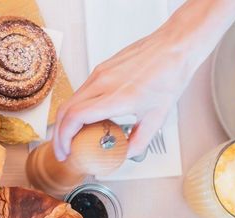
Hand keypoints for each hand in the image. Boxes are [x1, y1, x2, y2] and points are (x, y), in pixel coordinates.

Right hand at [53, 31, 188, 160]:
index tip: (65, 151)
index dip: (64, 138)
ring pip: (70, 101)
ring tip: (72, 138)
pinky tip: (84, 120)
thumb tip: (123, 154)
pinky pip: (80, 92)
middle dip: (59, 135)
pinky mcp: (100, 69)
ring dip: (66, 122)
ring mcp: (99, 74)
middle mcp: (103, 83)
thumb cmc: (169, 75)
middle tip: (63, 150)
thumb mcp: (157, 117)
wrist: (175, 46)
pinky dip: (75, 109)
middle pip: (65, 111)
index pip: (75, 117)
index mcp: (117, 97)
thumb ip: (138, 141)